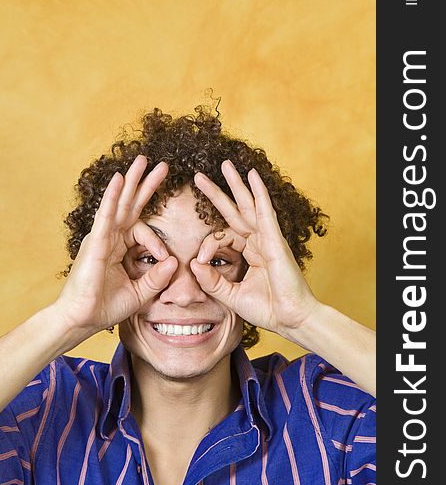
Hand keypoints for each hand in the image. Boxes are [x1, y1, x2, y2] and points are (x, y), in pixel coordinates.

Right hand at [54, 155, 176, 337]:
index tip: (167, 258)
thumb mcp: (140, 293)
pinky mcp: (96, 242)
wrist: (81, 320)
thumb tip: (175, 261)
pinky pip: (107, 214)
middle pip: (130, 205)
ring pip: (119, 202)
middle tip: (160, 165)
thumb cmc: (105, 307)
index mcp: (118, 247)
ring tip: (143, 160)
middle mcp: (109, 237)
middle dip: (145, 184)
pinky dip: (113, 196)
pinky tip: (121, 179)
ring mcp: (101, 237)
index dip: (158, 242)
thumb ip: (157, 277)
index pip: (143, 231)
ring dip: (132, 181)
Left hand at [190, 160, 319, 338]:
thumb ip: (212, 281)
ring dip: (236, 184)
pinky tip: (251, 175)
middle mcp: (259, 241)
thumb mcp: (231, 295)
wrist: (291, 320)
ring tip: (225, 165)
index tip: (199, 261)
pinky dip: (258, 192)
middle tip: (199, 176)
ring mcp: (267, 238)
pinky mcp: (274, 240)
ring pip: (248, 205)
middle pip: (234, 210)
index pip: (222, 236)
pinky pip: (264, 211)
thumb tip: (193, 264)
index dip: (207, 244)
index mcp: (250, 252)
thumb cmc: (268, 309)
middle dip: (217, 192)